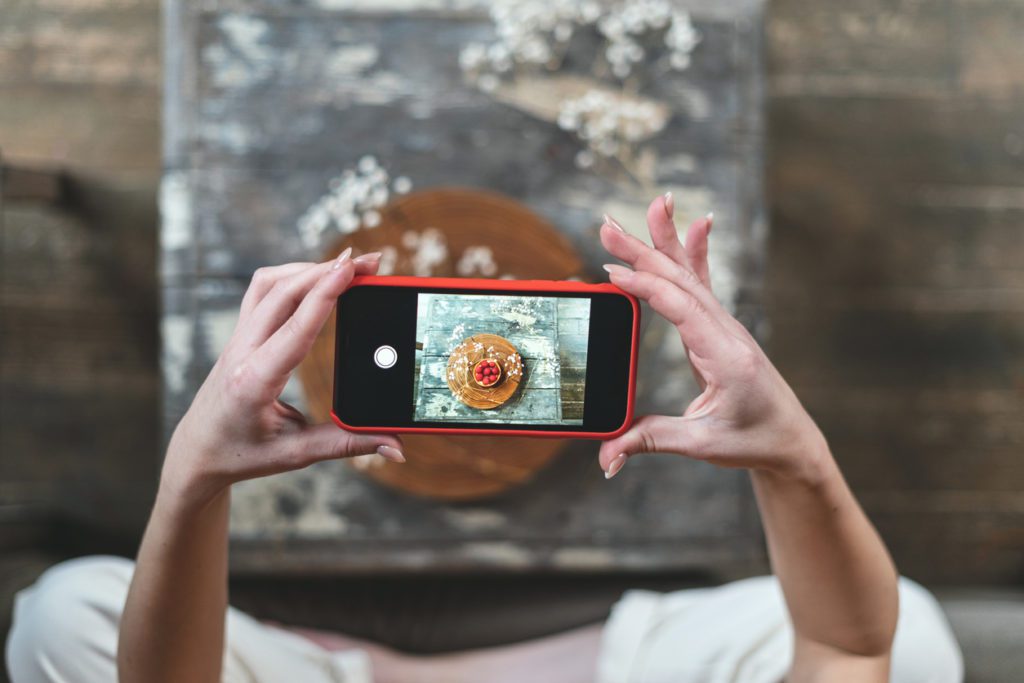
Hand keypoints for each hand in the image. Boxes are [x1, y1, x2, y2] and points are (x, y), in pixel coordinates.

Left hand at [161, 249, 404, 507]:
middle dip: (328, 269)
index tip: (351, 267)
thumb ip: (349, 445)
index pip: (296, 326)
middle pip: (284, 292)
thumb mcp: (297, 454)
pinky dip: (292, 274)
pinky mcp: (239, 332)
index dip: (326, 292)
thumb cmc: (241, 455)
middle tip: (371, 261)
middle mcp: (242, 351)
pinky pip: (261, 289)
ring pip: (269, 283)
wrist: (196, 452)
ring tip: (349, 265)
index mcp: (256, 381)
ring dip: (309, 267)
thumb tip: (396, 448)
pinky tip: (315, 278)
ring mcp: (237, 338)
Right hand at [598, 195, 826, 481]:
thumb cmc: (752, 440)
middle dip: (645, 249)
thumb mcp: (700, 443)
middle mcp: (727, 332)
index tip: (612, 270)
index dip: (646, 287)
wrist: (791, 440)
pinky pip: (702, 284)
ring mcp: (725, 327)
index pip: (682, 309)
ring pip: (690, 275)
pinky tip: (696, 223)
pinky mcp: (719, 328)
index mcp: (726, 356)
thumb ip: (650, 441)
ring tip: (650, 206)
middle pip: (681, 280)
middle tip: (607, 225)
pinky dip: (695, 253)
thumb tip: (606, 458)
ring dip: (665, 242)